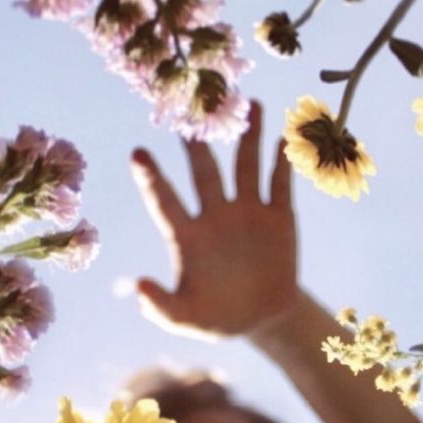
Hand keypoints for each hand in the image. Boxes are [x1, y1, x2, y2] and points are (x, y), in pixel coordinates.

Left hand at [131, 101, 297, 336]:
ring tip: (250, 105)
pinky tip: (285, 139)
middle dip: (197, 145)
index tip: (138, 152)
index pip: (165, 201)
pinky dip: (282, 163)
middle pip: (204, 173)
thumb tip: (138, 287)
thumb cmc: (216, 316)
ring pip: (245, 168)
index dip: (152, 178)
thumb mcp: (185, 317)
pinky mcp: (278, 218)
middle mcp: (215, 215)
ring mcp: (247, 213)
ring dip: (248, 138)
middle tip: (191, 110)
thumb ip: (161, 306)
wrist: (262, 318)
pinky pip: (279, 185)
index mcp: (187, 236)